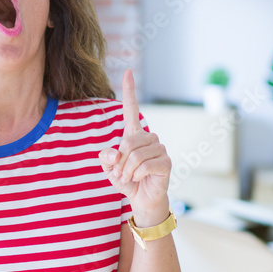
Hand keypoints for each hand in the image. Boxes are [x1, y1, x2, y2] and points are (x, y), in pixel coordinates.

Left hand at [99, 68, 171, 220]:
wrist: (142, 199)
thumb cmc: (127, 181)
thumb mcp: (109, 169)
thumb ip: (106, 158)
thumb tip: (115, 151)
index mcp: (134, 135)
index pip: (132, 109)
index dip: (129, 91)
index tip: (128, 72)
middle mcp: (149, 138)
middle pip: (128, 141)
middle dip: (119, 161)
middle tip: (119, 174)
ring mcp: (159, 149)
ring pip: (136, 154)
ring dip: (127, 170)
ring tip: (127, 178)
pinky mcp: (166, 162)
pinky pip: (145, 164)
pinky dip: (136, 174)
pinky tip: (138, 179)